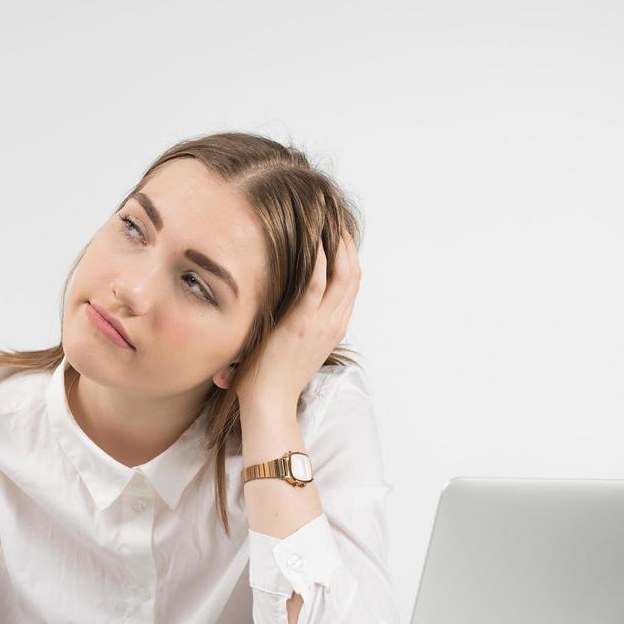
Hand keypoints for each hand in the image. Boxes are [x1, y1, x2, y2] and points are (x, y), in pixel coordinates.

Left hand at [233, 230, 360, 411]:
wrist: (269, 402)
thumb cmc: (273, 377)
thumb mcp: (297, 347)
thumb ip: (300, 325)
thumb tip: (288, 306)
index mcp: (334, 328)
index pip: (352, 285)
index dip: (349, 257)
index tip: (339, 236)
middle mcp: (334, 323)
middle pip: (353, 275)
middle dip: (347, 245)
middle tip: (336, 221)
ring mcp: (321, 323)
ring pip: (343, 275)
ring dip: (338, 246)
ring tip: (328, 223)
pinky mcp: (302, 323)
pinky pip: (317, 284)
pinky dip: (319, 261)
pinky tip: (314, 243)